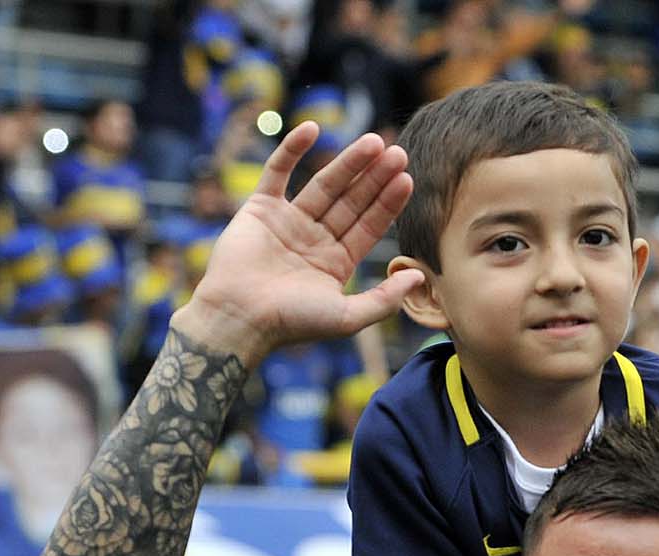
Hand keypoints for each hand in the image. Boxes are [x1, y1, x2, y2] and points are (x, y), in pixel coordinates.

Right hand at [175, 123, 421, 365]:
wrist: (238, 318)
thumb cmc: (292, 323)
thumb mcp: (348, 317)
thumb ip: (385, 299)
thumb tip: (420, 278)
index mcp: (337, 262)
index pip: (369, 225)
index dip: (388, 203)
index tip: (407, 179)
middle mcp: (316, 238)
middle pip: (352, 201)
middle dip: (375, 178)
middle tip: (398, 152)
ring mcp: (289, 221)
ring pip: (324, 184)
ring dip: (347, 162)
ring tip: (373, 141)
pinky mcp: (260, 208)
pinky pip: (278, 172)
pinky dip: (292, 150)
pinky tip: (312, 130)